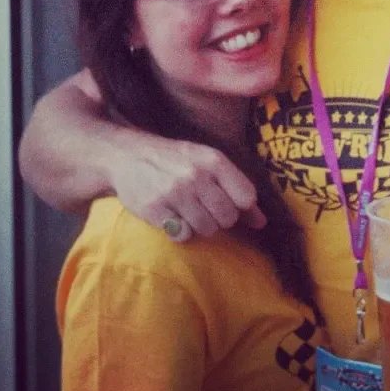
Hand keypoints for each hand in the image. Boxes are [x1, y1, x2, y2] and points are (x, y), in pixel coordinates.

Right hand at [109, 129, 266, 240]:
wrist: (127, 155)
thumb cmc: (175, 160)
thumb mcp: (207, 162)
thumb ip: (236, 187)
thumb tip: (262, 222)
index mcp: (213, 160)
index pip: (246, 196)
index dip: (240, 206)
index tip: (227, 202)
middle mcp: (196, 175)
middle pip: (227, 217)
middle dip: (219, 218)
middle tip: (203, 206)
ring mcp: (174, 193)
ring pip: (206, 229)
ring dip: (199, 225)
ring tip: (187, 210)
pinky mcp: (155, 210)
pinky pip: (182, 235)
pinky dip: (180, 231)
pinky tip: (172, 216)